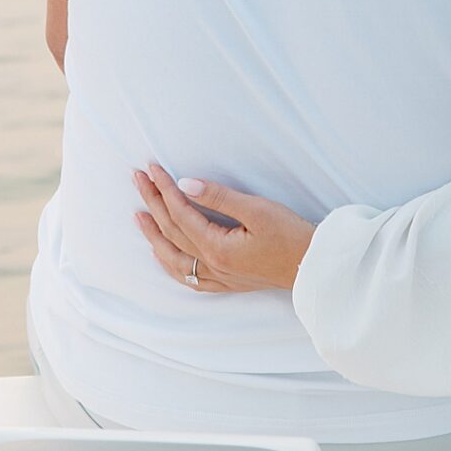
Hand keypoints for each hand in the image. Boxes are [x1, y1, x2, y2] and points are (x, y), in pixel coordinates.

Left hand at [132, 163, 316, 293]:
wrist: (313, 266)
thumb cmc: (290, 235)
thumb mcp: (257, 209)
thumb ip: (219, 198)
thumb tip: (185, 184)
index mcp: (217, 247)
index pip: (181, 212)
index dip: (164, 188)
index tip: (151, 168)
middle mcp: (212, 265)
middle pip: (172, 232)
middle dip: (152, 203)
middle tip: (137, 179)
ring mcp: (218, 277)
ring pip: (173, 258)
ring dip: (154, 236)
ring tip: (139, 216)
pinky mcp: (227, 282)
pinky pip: (188, 277)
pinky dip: (170, 264)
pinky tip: (162, 254)